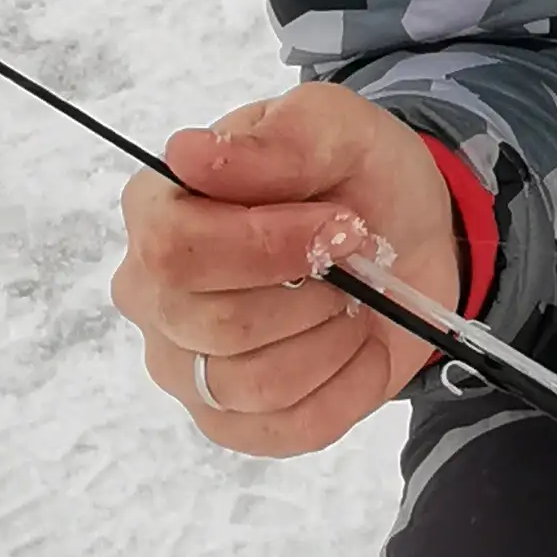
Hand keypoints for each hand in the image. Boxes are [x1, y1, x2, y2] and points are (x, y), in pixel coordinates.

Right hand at [110, 83, 460, 458]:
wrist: (405, 237)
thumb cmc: (355, 176)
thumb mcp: (336, 128)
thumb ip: (277, 139)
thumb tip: (189, 155)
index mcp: (155, 211)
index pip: (174, 249)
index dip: (266, 246)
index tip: (342, 224)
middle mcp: (150, 294)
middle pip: (218, 323)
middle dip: (316, 292)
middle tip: (358, 257)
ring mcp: (184, 366)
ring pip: (255, 384)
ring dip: (334, 337)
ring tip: (356, 298)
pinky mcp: (229, 421)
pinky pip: (291, 429)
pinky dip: (349, 386)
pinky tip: (358, 345)